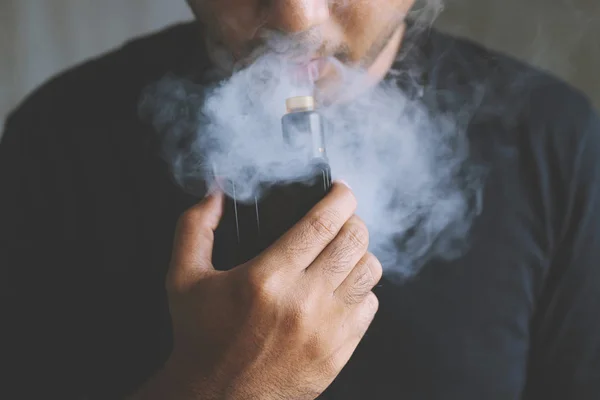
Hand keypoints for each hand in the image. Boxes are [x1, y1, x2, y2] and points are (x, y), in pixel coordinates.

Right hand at [132, 182, 382, 399]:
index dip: (340, 198)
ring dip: (359, 253)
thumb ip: (194, 228)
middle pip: (354, 241)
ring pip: (370, 270)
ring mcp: (327, 328)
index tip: (341, 191)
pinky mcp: (340, 350)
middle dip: (353, 219)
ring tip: (341, 253)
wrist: (219, 396)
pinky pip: (371, 304)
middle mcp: (303, 301)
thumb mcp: (183, 278)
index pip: (322, 223)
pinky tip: (339, 288)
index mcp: (267, 278)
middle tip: (340, 219)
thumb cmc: (201, 336)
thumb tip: (215, 193)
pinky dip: (361, 288)